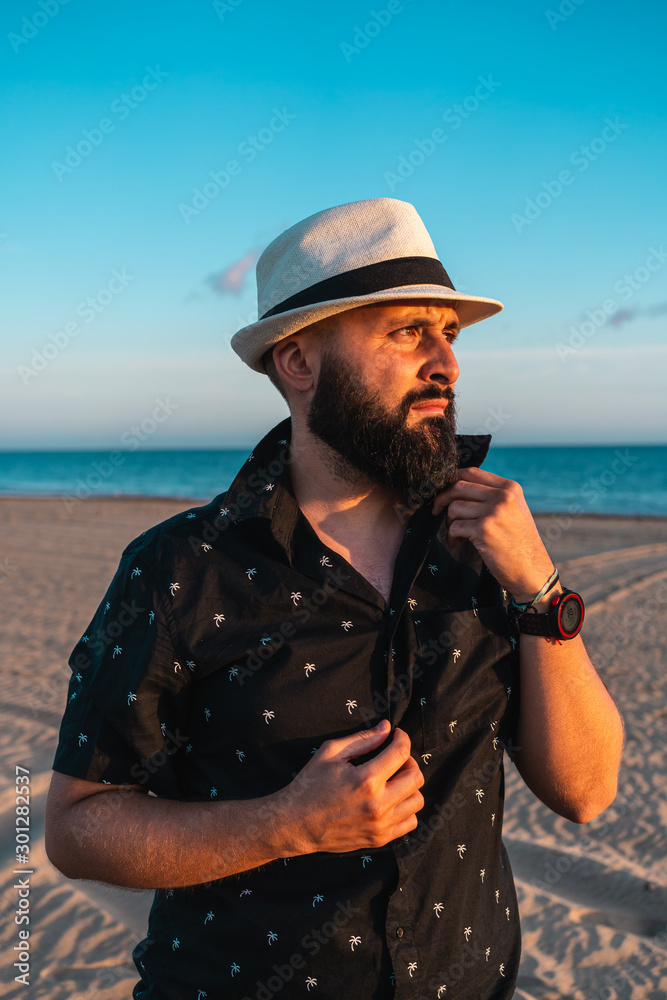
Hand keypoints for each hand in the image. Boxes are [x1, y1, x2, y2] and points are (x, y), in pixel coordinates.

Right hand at [278, 720, 424, 854]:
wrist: (295, 824)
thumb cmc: (309, 785)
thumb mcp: (331, 753)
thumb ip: (363, 739)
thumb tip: (386, 728)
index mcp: (366, 780)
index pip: (401, 752)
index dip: (402, 738)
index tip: (396, 735)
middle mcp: (378, 805)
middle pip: (416, 777)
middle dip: (408, 760)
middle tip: (394, 757)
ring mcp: (380, 825)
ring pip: (417, 800)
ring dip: (409, 785)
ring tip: (393, 779)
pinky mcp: (379, 839)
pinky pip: (410, 822)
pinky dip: (406, 808)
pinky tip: (391, 799)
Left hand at [432, 467, 554, 601]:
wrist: (532, 570)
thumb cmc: (519, 542)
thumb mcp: (514, 510)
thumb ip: (493, 495)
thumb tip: (458, 486)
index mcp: (509, 488)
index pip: (471, 472)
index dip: (451, 480)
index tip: (443, 492)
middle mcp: (503, 496)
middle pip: (458, 487)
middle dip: (442, 499)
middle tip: (438, 511)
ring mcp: (494, 512)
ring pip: (454, 508)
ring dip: (449, 522)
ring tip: (457, 534)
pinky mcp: (484, 530)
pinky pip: (455, 527)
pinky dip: (452, 536)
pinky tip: (458, 543)